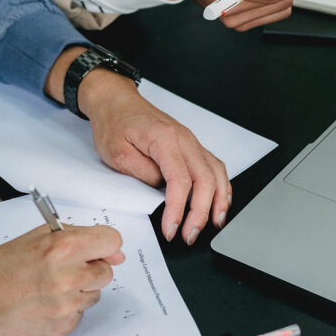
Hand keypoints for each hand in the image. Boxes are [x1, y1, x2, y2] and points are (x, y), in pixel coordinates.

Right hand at [0, 224, 123, 335]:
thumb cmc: (6, 265)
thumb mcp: (40, 236)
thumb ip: (79, 236)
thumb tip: (116, 252)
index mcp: (64, 248)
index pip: (112, 241)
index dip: (105, 244)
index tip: (97, 249)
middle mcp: (69, 277)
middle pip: (107, 271)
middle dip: (91, 268)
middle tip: (65, 268)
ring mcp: (67, 305)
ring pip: (95, 294)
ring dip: (80, 289)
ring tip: (51, 286)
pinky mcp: (64, 326)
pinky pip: (80, 313)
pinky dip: (68, 307)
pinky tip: (46, 302)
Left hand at [79, 70, 231, 245]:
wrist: (116, 101)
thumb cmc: (114, 123)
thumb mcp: (117, 154)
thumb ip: (142, 174)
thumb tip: (162, 193)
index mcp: (164, 139)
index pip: (180, 181)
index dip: (178, 210)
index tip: (172, 229)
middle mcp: (183, 139)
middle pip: (205, 179)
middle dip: (201, 212)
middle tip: (191, 234)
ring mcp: (190, 141)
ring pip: (216, 172)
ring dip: (219, 200)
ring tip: (214, 223)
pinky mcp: (190, 145)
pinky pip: (214, 166)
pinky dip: (221, 185)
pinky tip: (220, 201)